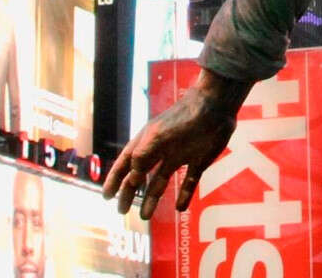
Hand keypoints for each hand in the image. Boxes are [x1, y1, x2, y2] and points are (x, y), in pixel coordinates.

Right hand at [102, 70, 248, 219]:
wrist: (215, 106)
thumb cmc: (182, 118)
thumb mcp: (157, 137)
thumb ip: (142, 156)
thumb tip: (131, 178)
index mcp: (147, 142)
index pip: (126, 163)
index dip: (115, 179)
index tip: (106, 195)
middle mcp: (161, 151)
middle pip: (140, 176)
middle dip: (130, 193)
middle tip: (122, 210)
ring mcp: (180, 156)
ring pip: (161, 182)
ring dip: (152, 199)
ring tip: (145, 216)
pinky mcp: (199, 161)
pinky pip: (189, 182)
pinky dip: (184, 195)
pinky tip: (179, 208)